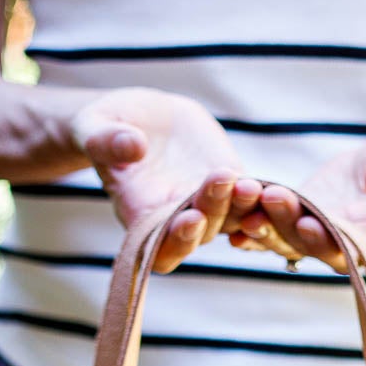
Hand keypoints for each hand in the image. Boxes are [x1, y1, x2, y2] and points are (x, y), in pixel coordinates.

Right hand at [70, 88, 262, 272]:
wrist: (142, 117)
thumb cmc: (106, 127)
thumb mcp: (95, 127)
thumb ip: (107, 140)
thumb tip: (133, 145)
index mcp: (139, 216)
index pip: (159, 248)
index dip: (176, 242)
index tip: (189, 218)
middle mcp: (174, 219)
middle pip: (200, 232)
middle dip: (213, 210)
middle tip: (221, 181)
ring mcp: (206, 204)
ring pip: (229, 218)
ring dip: (241, 206)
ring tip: (248, 183)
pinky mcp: (229, 184)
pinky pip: (248, 197)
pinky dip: (259, 195)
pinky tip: (270, 185)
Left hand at [232, 132, 365, 271]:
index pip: (346, 246)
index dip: (327, 239)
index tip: (310, 223)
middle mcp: (338, 245)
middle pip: (307, 242)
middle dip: (286, 224)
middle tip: (268, 201)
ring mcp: (315, 233)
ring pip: (283, 235)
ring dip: (263, 222)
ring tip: (245, 203)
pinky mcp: (298, 216)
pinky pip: (272, 222)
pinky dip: (251, 221)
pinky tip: (229, 216)